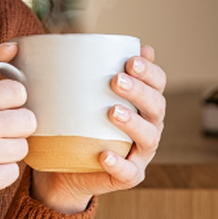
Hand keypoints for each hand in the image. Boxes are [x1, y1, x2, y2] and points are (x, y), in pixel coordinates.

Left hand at [31, 45, 166, 213]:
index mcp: (140, 103)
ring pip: (148, 138)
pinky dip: (119, 164)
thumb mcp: (72, 97)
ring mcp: (139, 153)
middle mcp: (147, 126)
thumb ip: (74, 73)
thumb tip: (60, 41)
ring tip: (112, 111)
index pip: (156, 83)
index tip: (130, 60)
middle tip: (116, 80)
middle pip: (156, 106)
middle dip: (140, 91)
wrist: (62, 168)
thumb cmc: (71, 124)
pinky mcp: (127, 176)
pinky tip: (104, 154)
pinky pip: (128, 172)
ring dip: (133, 123)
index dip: (150, 71)